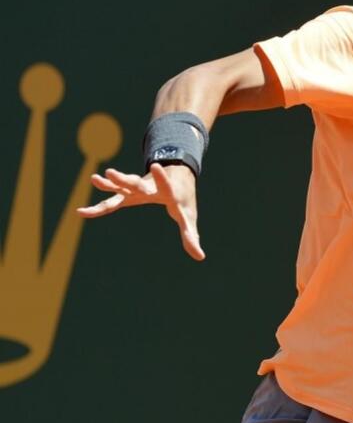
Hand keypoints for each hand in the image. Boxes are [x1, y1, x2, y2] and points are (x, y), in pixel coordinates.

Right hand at [76, 163, 204, 260]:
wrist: (176, 174)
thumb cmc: (183, 198)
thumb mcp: (188, 216)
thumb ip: (191, 235)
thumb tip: (201, 257)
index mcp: (168, 191)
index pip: (166, 186)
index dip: (162, 178)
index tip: (155, 165)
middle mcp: (150, 188)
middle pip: (138, 184)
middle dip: (127, 179)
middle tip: (112, 172)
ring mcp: (138, 188)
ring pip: (122, 186)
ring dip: (111, 183)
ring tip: (95, 178)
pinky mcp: (129, 192)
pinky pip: (112, 197)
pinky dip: (100, 205)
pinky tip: (82, 212)